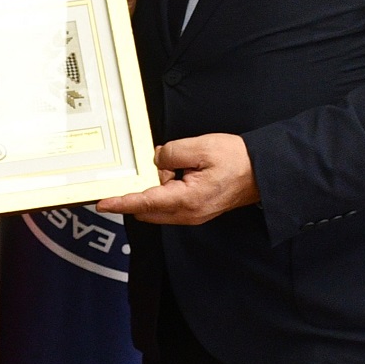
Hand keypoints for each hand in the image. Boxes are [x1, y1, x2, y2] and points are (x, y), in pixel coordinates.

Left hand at [100, 134, 257, 224]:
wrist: (263, 173)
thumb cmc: (237, 160)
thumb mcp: (201, 148)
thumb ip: (171, 154)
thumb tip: (157, 161)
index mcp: (186, 200)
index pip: (144, 203)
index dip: (121, 203)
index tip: (102, 203)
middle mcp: (187, 214)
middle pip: (147, 209)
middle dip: (141, 191)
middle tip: (151, 168)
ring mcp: (192, 215)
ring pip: (158, 207)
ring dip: (157, 189)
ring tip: (178, 166)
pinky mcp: (196, 211)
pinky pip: (171, 204)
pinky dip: (166, 190)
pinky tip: (179, 172)